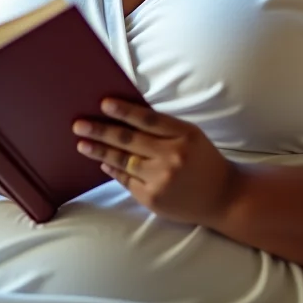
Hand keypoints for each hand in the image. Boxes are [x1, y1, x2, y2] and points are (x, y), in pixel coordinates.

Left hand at [73, 99, 240, 225]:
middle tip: (79, 124)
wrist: (223, 197)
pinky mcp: (153, 199)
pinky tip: (102, 163)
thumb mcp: (191, 136)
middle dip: (101, 131)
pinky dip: (113, 170)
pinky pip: (127, 181)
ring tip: (82, 144)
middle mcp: (172, 156)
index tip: (103, 103)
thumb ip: (164, 128)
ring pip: (123, 161)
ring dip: (99, 151)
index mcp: (184, 135)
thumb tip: (126, 118)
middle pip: (129, 140)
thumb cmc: (204, 161)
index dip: (124, 110)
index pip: (148, 119)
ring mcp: (161, 179)